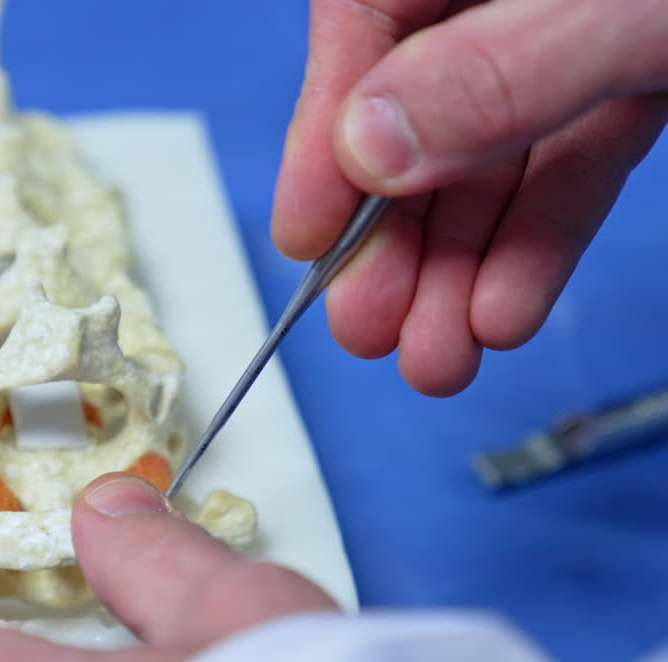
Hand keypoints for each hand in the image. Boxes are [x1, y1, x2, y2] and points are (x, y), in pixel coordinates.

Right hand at [273, 0, 667, 395]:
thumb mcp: (619, 4)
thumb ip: (498, 69)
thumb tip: (370, 147)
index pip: (361, 26)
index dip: (325, 143)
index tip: (307, 236)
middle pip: (415, 115)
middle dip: (391, 239)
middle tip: (365, 326)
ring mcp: (563, 32)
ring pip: (487, 160)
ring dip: (456, 269)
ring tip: (435, 355)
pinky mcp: (625, 77)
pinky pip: (566, 165)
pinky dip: (536, 242)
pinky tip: (502, 313)